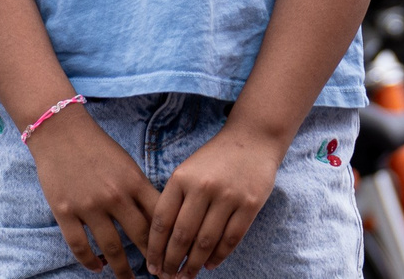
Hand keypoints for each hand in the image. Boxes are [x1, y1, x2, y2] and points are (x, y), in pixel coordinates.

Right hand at [26, 106, 156, 278]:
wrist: (60, 130)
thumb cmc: (98, 147)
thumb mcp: (127, 164)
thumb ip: (140, 190)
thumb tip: (158, 220)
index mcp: (134, 181)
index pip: (159, 218)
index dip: (169, 240)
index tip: (174, 255)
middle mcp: (114, 195)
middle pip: (140, 237)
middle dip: (152, 259)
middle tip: (158, 274)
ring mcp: (89, 205)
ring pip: (111, 248)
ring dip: (122, 269)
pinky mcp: (65, 212)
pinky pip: (79, 247)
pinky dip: (90, 262)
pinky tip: (97, 267)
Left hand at [147, 120, 283, 276]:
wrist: (253, 138)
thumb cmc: (214, 159)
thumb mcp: (187, 171)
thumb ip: (175, 200)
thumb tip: (162, 242)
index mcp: (182, 178)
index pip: (162, 221)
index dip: (154, 248)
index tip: (150, 266)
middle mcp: (203, 187)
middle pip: (182, 236)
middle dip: (172, 262)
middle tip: (167, 277)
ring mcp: (228, 196)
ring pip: (206, 242)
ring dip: (193, 265)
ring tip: (186, 276)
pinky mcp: (250, 205)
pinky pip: (231, 239)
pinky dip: (218, 257)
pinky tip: (209, 265)